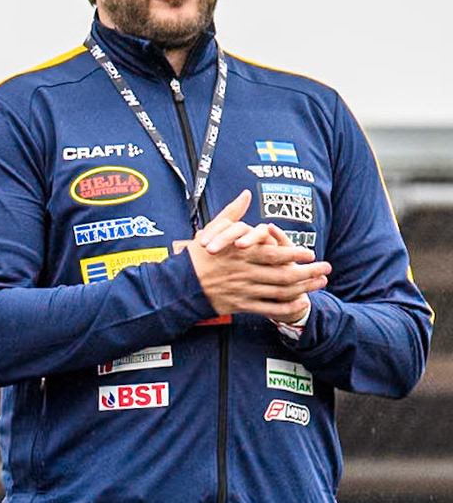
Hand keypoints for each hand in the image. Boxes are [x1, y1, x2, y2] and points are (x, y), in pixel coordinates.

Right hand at [186, 191, 329, 322]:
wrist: (177, 286)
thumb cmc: (195, 256)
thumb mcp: (212, 230)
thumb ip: (232, 213)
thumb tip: (246, 193)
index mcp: (239, 255)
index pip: (273, 254)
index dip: (294, 254)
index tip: (310, 252)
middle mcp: (244, 273)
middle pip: (283, 275)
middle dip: (308, 272)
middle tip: (326, 268)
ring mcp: (243, 291)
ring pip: (279, 292)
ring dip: (303, 288)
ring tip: (320, 283)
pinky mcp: (239, 305)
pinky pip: (268, 308)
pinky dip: (286, 307)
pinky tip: (301, 303)